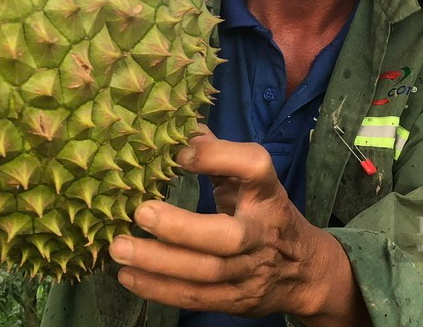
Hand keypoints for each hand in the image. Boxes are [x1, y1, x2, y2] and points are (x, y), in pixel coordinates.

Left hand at [108, 126, 369, 325]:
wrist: (303, 272)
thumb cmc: (264, 213)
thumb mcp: (250, 182)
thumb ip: (217, 155)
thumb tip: (179, 123)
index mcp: (267, 192)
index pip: (253, 167)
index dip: (217, 156)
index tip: (178, 152)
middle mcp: (262, 231)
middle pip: (227, 236)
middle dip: (181, 228)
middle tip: (140, 212)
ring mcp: (251, 270)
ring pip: (206, 272)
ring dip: (159, 262)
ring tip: (119, 248)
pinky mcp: (237, 300)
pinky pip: (196, 296)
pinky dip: (159, 289)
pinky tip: (128, 276)